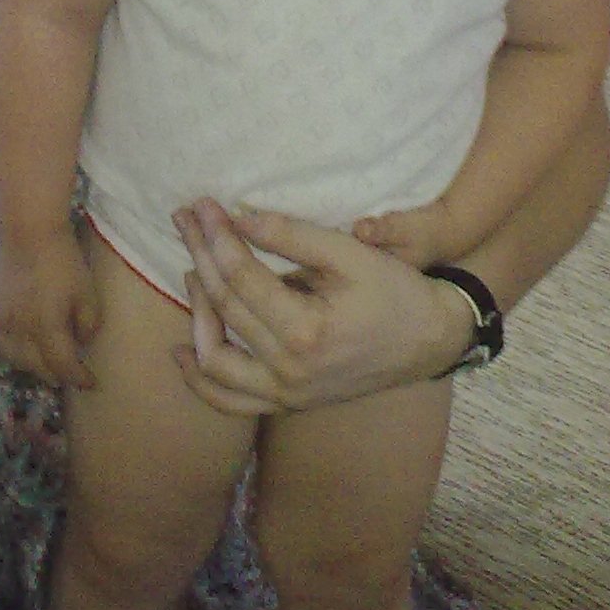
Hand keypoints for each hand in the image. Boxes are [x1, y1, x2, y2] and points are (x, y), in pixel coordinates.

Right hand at [0, 229, 99, 388]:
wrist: (27, 230)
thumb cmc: (62, 259)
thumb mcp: (87, 291)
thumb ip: (89, 324)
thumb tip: (82, 343)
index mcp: (46, 328)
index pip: (62, 366)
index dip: (78, 378)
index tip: (91, 382)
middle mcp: (20, 332)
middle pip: (37, 367)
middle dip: (55, 374)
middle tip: (69, 374)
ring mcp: (1, 321)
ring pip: (14, 358)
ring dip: (32, 366)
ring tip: (46, 363)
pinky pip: (0, 340)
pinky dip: (13, 349)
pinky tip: (23, 343)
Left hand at [171, 199, 470, 415]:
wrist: (429, 342)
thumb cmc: (394, 291)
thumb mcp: (350, 253)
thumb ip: (292, 235)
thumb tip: (238, 217)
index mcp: (306, 331)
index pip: (241, 277)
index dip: (217, 236)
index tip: (202, 205)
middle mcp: (289, 371)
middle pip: (224, 308)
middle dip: (200, 256)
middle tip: (185, 220)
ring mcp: (285, 395)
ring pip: (215, 361)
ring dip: (195, 313)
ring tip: (191, 270)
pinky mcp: (286, 404)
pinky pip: (230, 401)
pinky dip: (201, 379)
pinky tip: (181, 352)